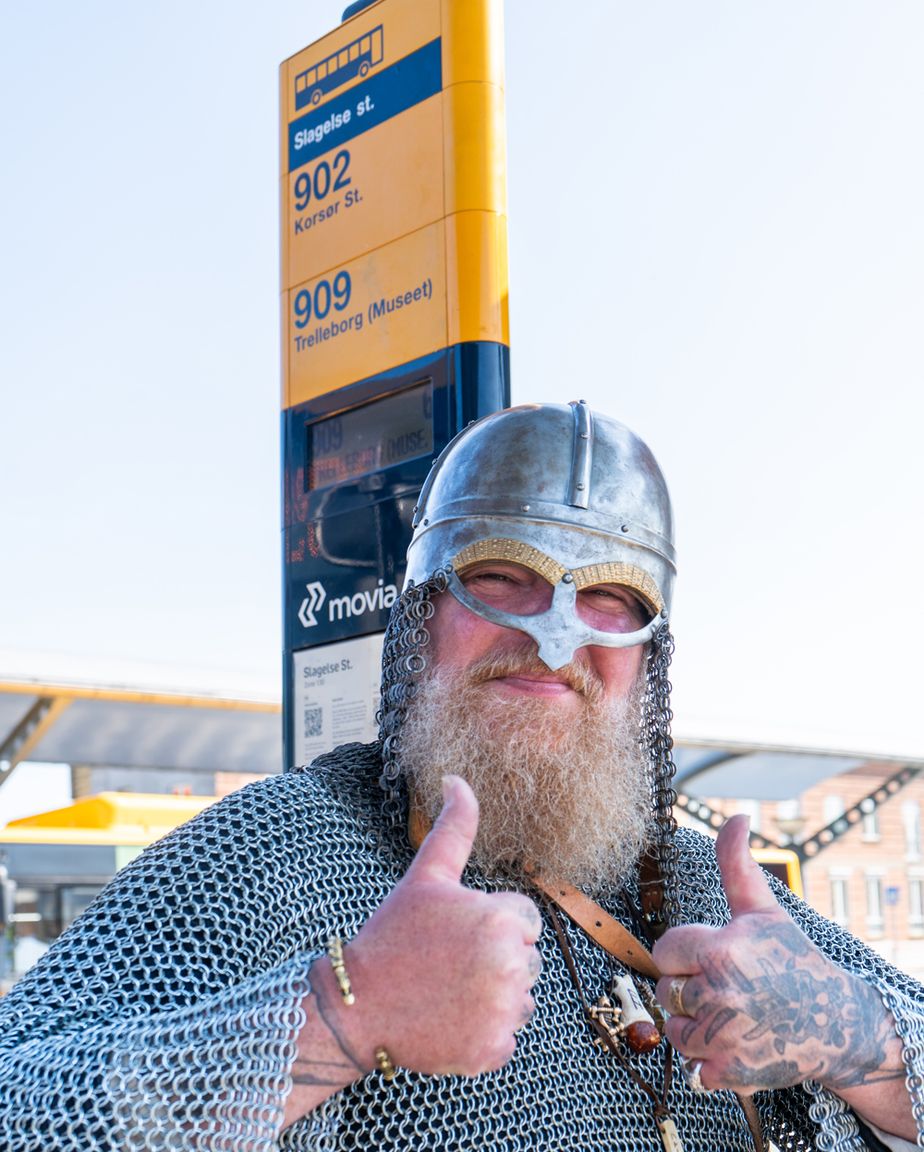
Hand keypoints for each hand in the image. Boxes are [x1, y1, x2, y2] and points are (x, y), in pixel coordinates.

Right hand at [335, 775, 541, 1076]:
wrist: (358, 1006)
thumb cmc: (392, 934)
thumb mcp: (425, 875)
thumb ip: (453, 826)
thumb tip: (457, 779)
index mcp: (501, 918)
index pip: (524, 918)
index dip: (489, 922)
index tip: (454, 932)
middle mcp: (511, 965)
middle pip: (526, 957)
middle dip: (494, 958)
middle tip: (447, 962)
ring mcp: (504, 1012)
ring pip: (521, 996)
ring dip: (493, 995)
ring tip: (448, 989)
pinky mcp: (495, 1050)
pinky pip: (508, 1034)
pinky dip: (484, 1032)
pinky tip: (450, 1019)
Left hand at [653, 815, 896, 1095]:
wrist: (836, 1023)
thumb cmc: (793, 960)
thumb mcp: (763, 910)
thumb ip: (736, 863)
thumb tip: (736, 817)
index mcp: (719, 949)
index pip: (663, 951)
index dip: (683, 954)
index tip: (710, 956)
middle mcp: (717, 993)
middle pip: (666, 991)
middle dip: (689, 988)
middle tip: (725, 986)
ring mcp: (722, 1036)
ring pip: (674, 1028)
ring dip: (694, 1024)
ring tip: (728, 1013)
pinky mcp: (728, 1072)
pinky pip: (691, 1066)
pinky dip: (706, 1060)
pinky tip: (733, 1042)